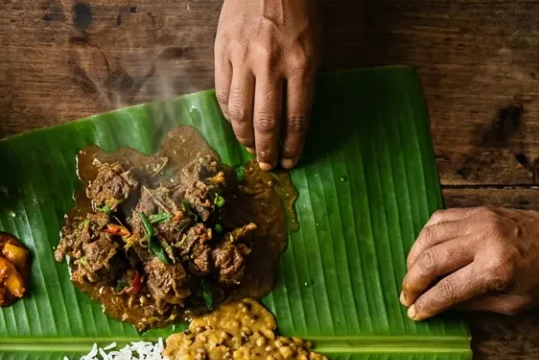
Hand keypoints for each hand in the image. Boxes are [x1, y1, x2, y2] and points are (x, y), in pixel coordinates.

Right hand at [215, 0, 321, 169]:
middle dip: (267, 151)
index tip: (290, 162)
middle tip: (268, 165)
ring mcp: (244, 58)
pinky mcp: (223, 52)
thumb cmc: (299, 11)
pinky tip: (235, 123)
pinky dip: (229, 114)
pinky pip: (223, 93)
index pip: (296, 118)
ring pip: (240, 113)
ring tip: (250, 149)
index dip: (292, 147)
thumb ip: (303, 82)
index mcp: (302, 64)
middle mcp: (272, 64)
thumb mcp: (314, 45)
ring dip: (244, 138)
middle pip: (267, 123)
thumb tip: (291, 121)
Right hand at [400, 204, 538, 320]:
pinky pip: (440, 219)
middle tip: (405, 298)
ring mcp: (480, 221)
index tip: (413, 314)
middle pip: (431, 261)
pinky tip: (424, 251)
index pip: (446, 290)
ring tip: (411, 277)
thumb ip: (473, 304)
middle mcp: (484, 241)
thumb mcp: (513, 304)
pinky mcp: (479, 210)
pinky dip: (426, 236)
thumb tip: (439, 306)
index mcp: (496, 269)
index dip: (425, 305)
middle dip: (411, 283)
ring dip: (414, 258)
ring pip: (429, 236)